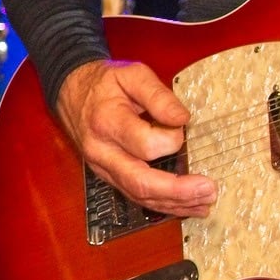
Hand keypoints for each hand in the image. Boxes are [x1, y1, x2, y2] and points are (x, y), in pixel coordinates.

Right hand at [56, 57, 216, 218]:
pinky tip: (185, 205)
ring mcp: (102, 168)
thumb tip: (183, 119)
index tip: (183, 124)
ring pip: (139, 196)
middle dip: (178, 191)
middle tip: (209, 190)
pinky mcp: (108, 176)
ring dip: (174, 203)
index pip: (146, 144)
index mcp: (107, 122)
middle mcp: (102, 151)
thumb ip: (159, 95)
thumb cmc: (104, 83)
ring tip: (204, 203)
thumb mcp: (132, 74)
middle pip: (141, 182)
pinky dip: (163, 204)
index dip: (172, 139)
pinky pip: (135, 196)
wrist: (70, 92)